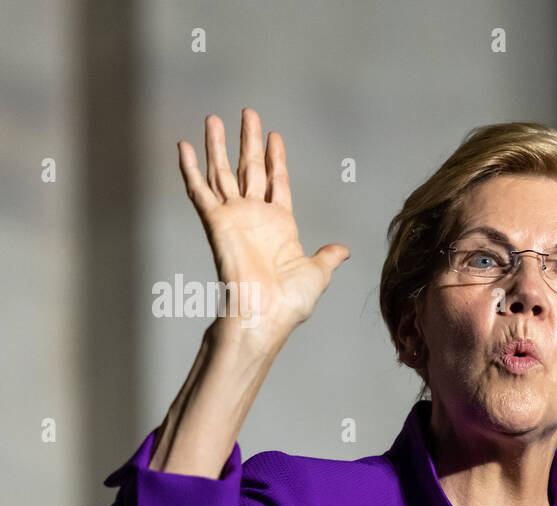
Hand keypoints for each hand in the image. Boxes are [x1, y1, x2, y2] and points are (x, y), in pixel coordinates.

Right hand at [178, 108, 348, 345]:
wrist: (266, 313)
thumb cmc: (290, 302)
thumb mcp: (318, 273)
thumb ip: (328, 257)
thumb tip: (344, 250)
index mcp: (280, 226)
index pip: (277, 182)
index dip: (276, 159)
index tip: (274, 135)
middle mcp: (255, 217)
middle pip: (250, 168)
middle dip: (249, 140)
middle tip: (248, 113)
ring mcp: (234, 217)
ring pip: (223, 172)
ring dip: (218, 145)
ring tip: (214, 117)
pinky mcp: (216, 222)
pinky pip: (199, 191)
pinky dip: (190, 168)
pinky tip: (184, 146)